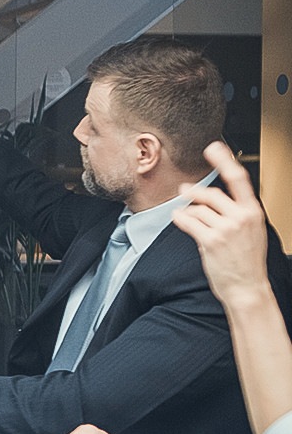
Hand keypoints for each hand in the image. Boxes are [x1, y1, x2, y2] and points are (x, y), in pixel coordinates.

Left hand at [170, 141, 270, 308]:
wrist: (247, 286)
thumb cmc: (246, 259)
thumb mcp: (250, 229)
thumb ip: (235, 210)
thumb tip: (210, 194)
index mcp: (253, 211)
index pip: (239, 179)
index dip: (225, 160)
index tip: (214, 147)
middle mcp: (241, 217)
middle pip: (210, 193)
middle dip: (193, 192)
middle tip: (185, 190)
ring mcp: (226, 229)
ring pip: (196, 208)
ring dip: (187, 211)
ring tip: (189, 219)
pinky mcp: (210, 240)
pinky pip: (187, 220)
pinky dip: (180, 219)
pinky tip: (181, 221)